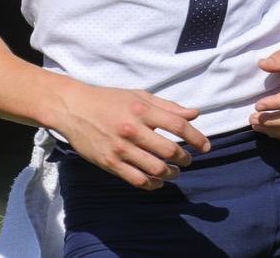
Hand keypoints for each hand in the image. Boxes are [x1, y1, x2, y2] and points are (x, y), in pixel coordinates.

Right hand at [50, 82, 210, 190]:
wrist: (73, 108)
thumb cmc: (109, 100)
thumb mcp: (138, 96)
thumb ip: (167, 106)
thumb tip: (194, 113)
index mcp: (142, 110)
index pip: (178, 124)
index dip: (196, 137)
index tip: (206, 146)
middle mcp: (132, 129)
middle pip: (169, 149)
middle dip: (185, 158)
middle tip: (188, 160)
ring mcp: (120, 148)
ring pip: (155, 168)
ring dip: (171, 173)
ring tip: (175, 172)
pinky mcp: (109, 162)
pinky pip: (136, 179)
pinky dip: (151, 184)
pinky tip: (157, 182)